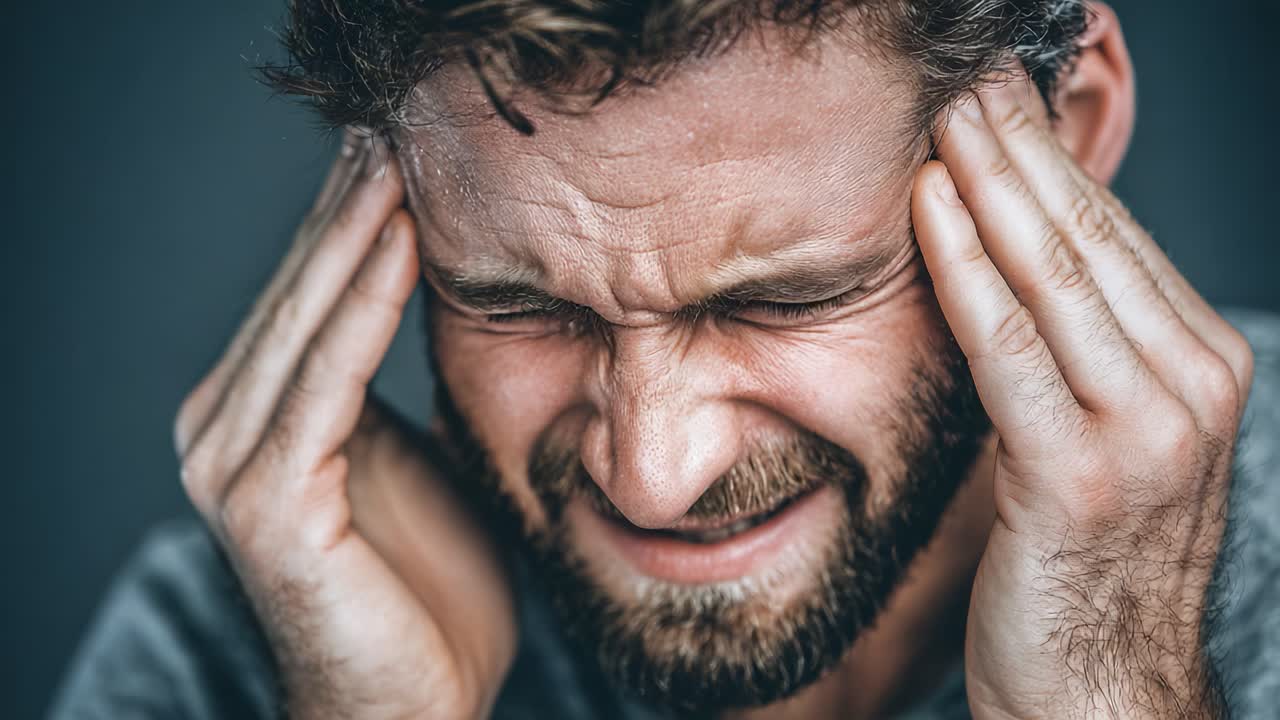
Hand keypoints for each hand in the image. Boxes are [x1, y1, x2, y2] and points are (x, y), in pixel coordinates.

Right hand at [173, 131, 515, 719]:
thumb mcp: (411, 456)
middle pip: (297, 299)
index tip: (393, 151)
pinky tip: (402, 242)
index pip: (306, 301)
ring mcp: (231, 467)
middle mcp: (222, 431)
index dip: (348, 223)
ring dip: (353, 236)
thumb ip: (392, 385)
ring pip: (306, 326)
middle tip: (391, 127)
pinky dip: (365, 307)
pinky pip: (327, 383)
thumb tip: (421, 300)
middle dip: (346, 210)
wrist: (411, 703)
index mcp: (256, 418)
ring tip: (395, 160)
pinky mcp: (263, 503)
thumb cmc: (424, 587)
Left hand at [912, 71, 1252, 717]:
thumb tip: (1015, 265)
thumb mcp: (1103, 437)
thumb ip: (1077, 355)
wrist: (1103, 690)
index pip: (1119, 242)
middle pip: (1093, 241)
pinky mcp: (1078, 473)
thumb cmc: (1087, 563)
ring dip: (993, 187)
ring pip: (1056, 277)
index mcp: (1201, 368)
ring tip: (946, 120)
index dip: (1054, 165)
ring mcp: (1145, 431)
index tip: (1004, 107)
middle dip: (1023, 151)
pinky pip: (1008, 346)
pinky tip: (931, 212)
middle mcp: (1191, 387)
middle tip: (970, 84)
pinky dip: (965, 268)